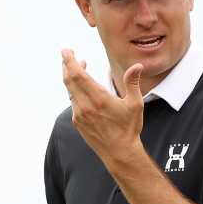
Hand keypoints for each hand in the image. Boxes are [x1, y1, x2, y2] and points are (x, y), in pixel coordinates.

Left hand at [61, 48, 145, 165]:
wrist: (120, 153)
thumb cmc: (129, 128)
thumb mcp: (135, 104)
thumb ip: (132, 82)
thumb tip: (137, 66)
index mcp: (99, 98)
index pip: (77, 74)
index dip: (69, 60)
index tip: (66, 50)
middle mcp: (85, 106)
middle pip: (68, 80)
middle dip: (66, 64)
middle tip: (68, 54)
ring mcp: (79, 114)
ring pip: (70, 91)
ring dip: (72, 78)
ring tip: (79, 68)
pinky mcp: (78, 122)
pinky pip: (73, 102)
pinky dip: (75, 91)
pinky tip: (83, 89)